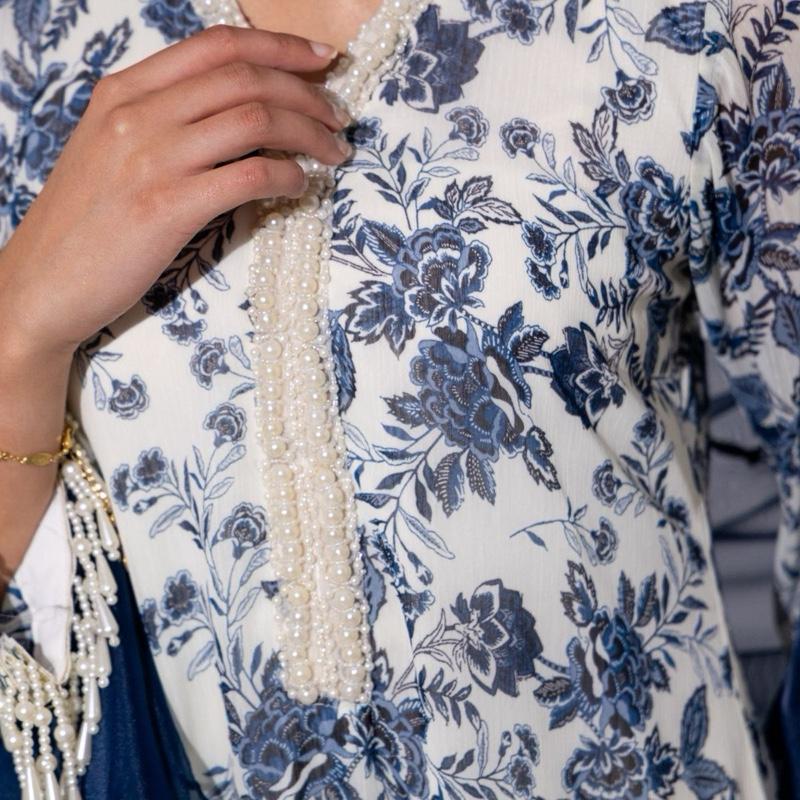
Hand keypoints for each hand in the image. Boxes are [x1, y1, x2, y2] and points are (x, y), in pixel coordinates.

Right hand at [0, 25, 349, 359]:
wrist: (43, 282)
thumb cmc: (87, 222)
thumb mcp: (113, 149)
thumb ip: (165, 121)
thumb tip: (239, 115)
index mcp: (125, 90)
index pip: (217, 46)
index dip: (280, 47)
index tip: (323, 60)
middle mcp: (138, 113)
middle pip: (245, 77)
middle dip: (308, 94)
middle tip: (339, 118)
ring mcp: (151, 158)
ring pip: (255, 120)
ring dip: (310, 134)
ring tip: (335, 153)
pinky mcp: (167, 207)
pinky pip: (249, 176)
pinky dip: (288, 177)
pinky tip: (301, 187)